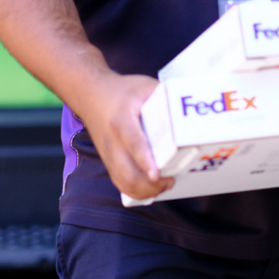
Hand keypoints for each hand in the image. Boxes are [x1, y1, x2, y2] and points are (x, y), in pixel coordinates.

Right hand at [75, 71, 174, 201]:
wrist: (91, 95)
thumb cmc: (121, 91)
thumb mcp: (144, 86)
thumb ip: (164, 96)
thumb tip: (187, 106)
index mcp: (122, 121)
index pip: (134, 145)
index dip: (145, 161)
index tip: (156, 175)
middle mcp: (113, 142)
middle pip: (128, 173)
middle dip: (150, 185)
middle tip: (171, 179)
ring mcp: (109, 155)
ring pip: (124, 184)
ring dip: (146, 191)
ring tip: (165, 184)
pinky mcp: (108, 162)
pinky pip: (120, 184)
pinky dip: (136, 191)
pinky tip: (151, 188)